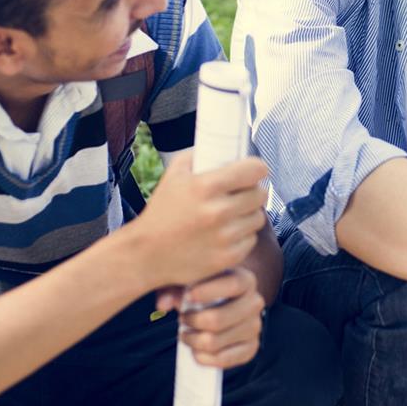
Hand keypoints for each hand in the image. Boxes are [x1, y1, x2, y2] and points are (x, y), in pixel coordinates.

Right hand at [119, 152, 268, 290]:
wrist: (147, 253)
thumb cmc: (162, 211)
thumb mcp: (173, 174)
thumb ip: (197, 155)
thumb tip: (222, 148)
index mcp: (206, 186)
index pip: (254, 170)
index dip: (257, 169)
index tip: (255, 172)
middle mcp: (218, 211)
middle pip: (260, 195)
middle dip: (253, 192)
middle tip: (242, 194)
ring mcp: (224, 237)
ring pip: (258, 218)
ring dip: (249, 214)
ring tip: (233, 215)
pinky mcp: (228, 257)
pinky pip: (250, 240)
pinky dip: (242, 236)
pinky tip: (226, 234)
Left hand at [159, 267, 265, 368]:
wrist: (224, 302)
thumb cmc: (203, 288)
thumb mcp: (189, 280)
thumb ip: (173, 287)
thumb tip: (163, 304)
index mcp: (245, 280)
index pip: (233, 285)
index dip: (208, 292)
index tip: (187, 297)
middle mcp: (255, 303)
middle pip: (218, 320)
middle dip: (193, 322)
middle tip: (182, 319)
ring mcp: (255, 327)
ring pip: (215, 342)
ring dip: (194, 341)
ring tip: (186, 334)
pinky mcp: (251, 348)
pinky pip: (224, 359)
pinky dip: (204, 358)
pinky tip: (195, 351)